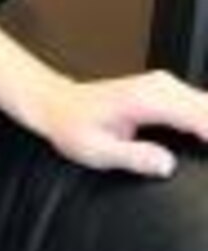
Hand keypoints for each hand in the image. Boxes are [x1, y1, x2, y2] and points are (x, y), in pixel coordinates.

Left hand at [35, 70, 207, 177]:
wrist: (58, 104)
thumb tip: (167, 165)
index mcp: (145, 100)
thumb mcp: (96, 150)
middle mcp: (160, 87)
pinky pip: (201, 103)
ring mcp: (165, 85)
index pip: (199, 117)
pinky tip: (206, 141)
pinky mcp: (167, 90)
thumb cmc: (72, 125)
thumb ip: (134, 157)